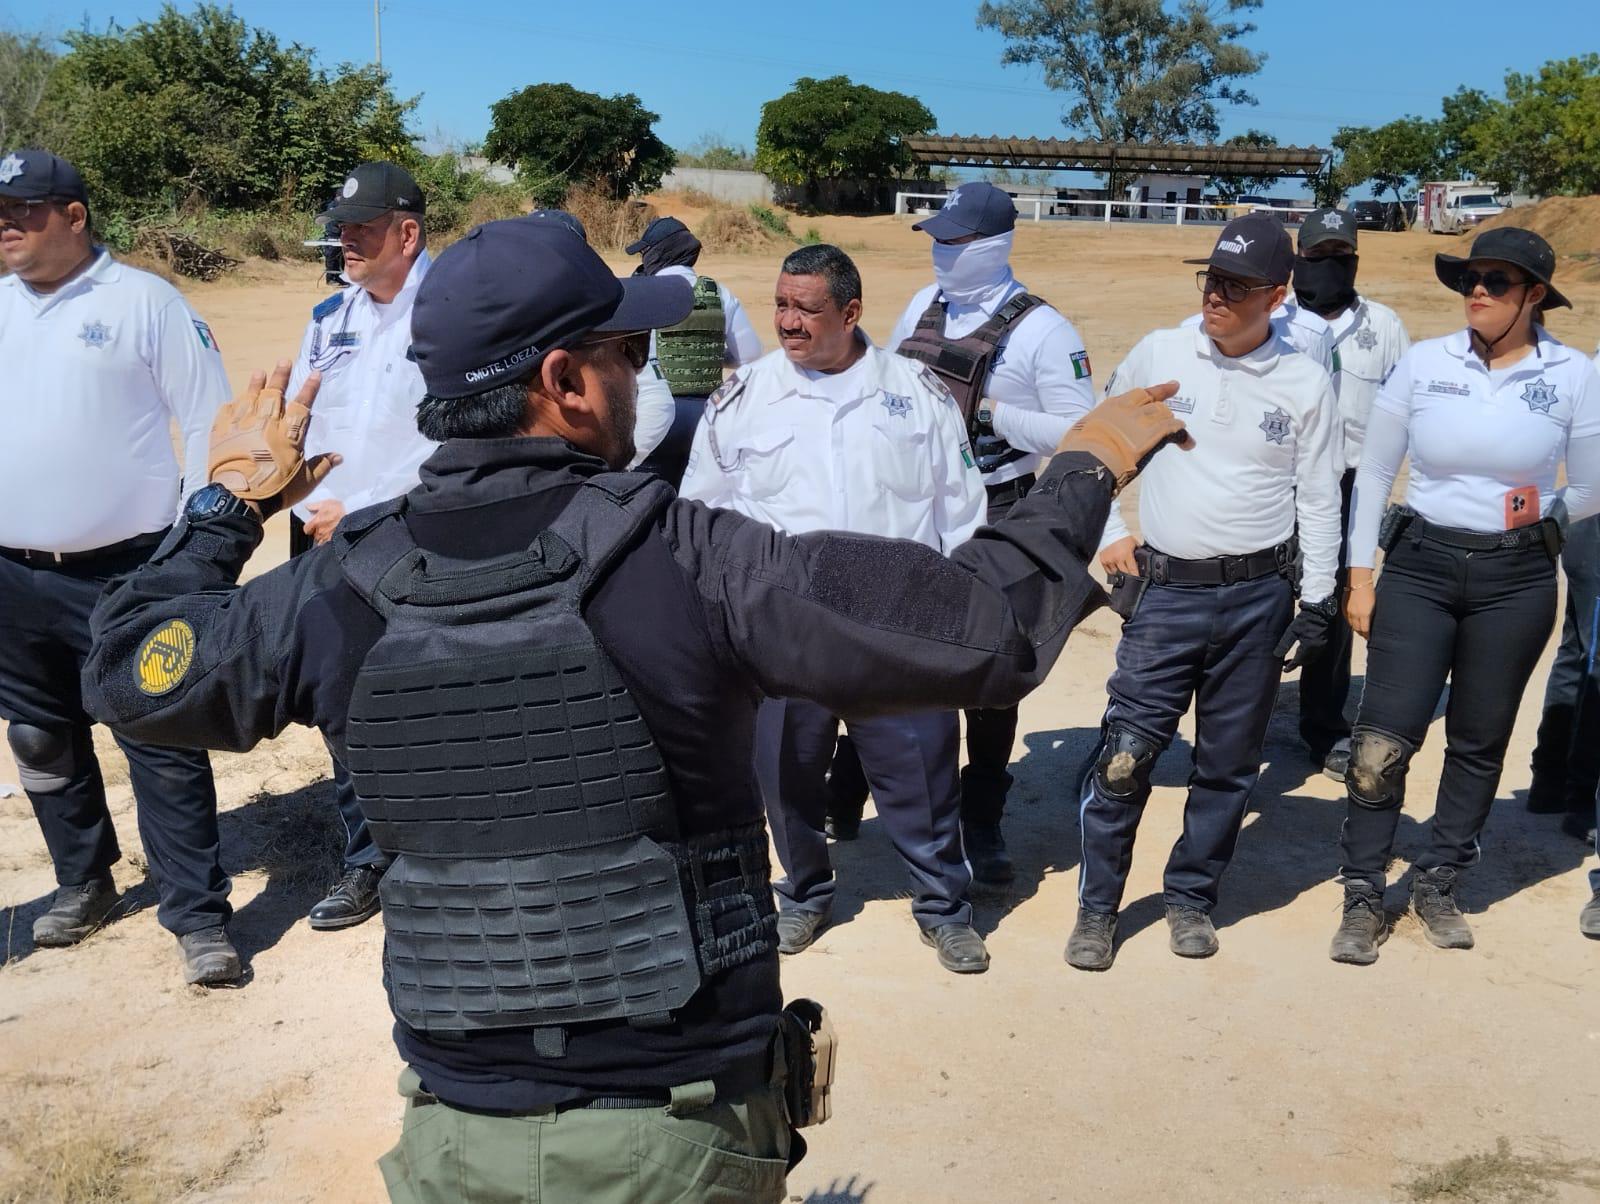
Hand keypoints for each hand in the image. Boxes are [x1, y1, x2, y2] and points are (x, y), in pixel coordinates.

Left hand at [208, 361, 337, 515]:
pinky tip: (235, 399)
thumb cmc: (277, 489)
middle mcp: (266, 422)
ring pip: (250, 397)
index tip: (315, 373)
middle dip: (281, 376)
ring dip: (256, 383)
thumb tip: (339, 456)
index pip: (302, 404)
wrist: (238, 498)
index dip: (309, 388)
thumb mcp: (306, 481)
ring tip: (260, 371)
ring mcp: (242, 424)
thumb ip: (322, 466)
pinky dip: (233, 404)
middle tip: (284, 361)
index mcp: (289, 433)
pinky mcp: (223, 431)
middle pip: (275, 393)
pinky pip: (228, 411)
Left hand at [303, 499, 346, 544]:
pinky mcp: (334, 539)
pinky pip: (327, 544)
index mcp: (316, 522)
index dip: (308, 527)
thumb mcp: (325, 503)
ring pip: (320, 540)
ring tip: (327, 532)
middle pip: (314, 535)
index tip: (311, 525)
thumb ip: (314, 506)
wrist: (351, 515)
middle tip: (322, 526)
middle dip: (316, 532)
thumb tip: (306, 506)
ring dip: (322, 537)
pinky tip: (331, 537)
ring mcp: (327, 537)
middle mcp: (320, 531)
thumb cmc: (338, 509)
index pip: (306, 529)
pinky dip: (327, 541)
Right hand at [1058, 381, 1190, 489]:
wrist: (1087, 461)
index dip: (1156, 391)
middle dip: (1162, 407)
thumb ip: (1096, 431)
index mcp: (1111, 407)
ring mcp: (1142, 420)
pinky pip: (1174, 429)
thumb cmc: (1078, 452)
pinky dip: (1182, 435)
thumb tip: (1093, 439)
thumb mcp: (1083, 433)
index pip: (1137, 395)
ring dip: (1170, 423)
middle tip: (1171, 408)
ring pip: (1165, 415)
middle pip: (1153, 403)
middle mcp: (1129, 409)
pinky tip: (1186, 442)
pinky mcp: (1153, 435)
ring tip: (1176, 431)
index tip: (1171, 387)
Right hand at [1099, 536, 1138, 576]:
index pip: (1132, 569)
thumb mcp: (1134, 543)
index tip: (1138, 579)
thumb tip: (1142, 559)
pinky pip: (1108, 571)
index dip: (1136, 575)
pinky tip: (1116, 570)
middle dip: (1129, 576)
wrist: (1110, 532)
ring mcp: (1109, 560)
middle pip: (1124, 573)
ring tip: (1123, 573)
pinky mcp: (1103, 560)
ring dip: (1120, 574)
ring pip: (1116, 573)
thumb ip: (1138, 551)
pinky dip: (1112, 571)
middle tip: (1131, 578)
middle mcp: (1117, 559)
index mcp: (1126, 554)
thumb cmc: (1122, 537)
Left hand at [1273, 597, 1337, 671]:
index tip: (1284, 670)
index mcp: (1309, 645)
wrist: (1318, 612)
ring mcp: (1322, 646)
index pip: (1299, 660)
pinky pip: (1315, 654)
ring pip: (1311, 658)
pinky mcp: (1324, 644)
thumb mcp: (1291, 631)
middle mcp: (1317, 648)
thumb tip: (1276, 655)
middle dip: (1296, 664)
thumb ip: (1284, 644)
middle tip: (1286, 664)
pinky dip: (1307, 656)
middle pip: (1306, 661)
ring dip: (1302, 660)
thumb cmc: (1303, 620)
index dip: (1291, 666)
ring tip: (1291, 660)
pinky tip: (1301, 653)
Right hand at [1345, 569, 1375, 639]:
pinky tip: (1353, 623)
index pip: (1365, 630)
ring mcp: (1348, 612)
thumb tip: (1370, 622)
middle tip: (1365, 636)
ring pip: (1351, 625)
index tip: (1370, 637)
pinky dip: (1351, 623)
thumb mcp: (1374, 605)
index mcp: (1364, 615)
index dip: (1367, 635)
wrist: (1358, 582)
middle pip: (1357, 629)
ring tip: (1360, 631)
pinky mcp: (1344, 608)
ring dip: (1356, 629)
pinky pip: (1347, 619)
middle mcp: (1355, 615)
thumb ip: (1371, 615)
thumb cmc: (1369, 592)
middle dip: (1362, 633)